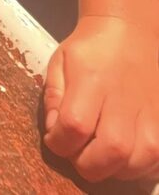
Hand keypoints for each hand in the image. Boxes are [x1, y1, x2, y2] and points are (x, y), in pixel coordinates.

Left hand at [43, 15, 158, 181]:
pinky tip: (121, 152)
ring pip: (132, 167)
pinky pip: (151, 166)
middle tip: (77, 149)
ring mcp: (151, 116)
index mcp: (92, 80)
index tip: (55, 138)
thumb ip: (52, 99)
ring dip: (109, 168)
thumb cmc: (90, 50)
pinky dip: (133, 168)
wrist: (130, 33)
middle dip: (84, 163)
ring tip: (98, 150)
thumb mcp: (59, 62)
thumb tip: (54, 133)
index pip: (74, 128)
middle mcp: (125, 101)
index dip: (58, 142)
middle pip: (108, 155)